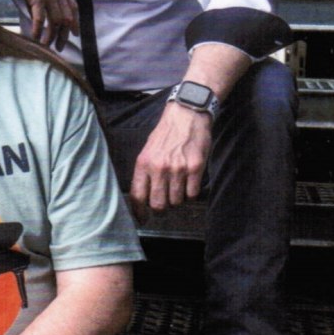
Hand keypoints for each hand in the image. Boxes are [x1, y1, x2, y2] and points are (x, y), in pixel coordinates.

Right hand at [0, 0, 77, 50]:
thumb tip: (45, 11)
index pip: (73, 7)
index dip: (75, 23)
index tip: (73, 35)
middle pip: (66, 17)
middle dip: (64, 35)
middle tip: (59, 47)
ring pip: (55, 20)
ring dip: (51, 36)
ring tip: (46, 46)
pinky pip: (40, 17)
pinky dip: (38, 30)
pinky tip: (35, 37)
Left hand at [130, 102, 211, 222]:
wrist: (186, 115)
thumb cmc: (165, 135)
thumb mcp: (147, 151)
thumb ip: (145, 173)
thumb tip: (143, 197)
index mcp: (143, 164)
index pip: (138, 196)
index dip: (139, 212)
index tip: (142, 219)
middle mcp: (159, 168)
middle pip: (158, 205)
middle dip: (161, 209)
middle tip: (165, 203)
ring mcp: (178, 169)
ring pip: (176, 201)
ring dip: (178, 199)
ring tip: (178, 186)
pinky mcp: (195, 168)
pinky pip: (192, 194)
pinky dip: (191, 193)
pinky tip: (189, 182)